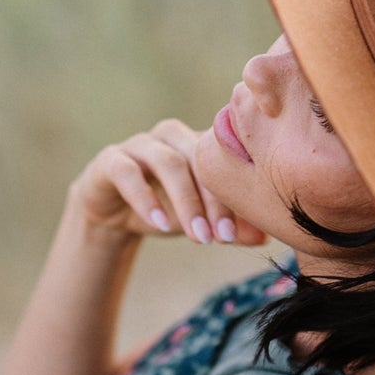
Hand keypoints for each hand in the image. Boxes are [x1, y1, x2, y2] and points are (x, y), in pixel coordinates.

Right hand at [68, 119, 268, 246]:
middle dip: (214, 201)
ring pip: (168, 162)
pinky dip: (144, 198)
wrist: (112, 215)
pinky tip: (159, 224)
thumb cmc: (163, 210)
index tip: (236, 235)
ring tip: (197, 236)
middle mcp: (172, 137)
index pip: (224, 161)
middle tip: (221, 238)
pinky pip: (127, 171)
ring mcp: (140, 144)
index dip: (234, 196)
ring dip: (185, 202)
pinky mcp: (110, 159)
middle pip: (200, 159)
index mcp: (198, 144)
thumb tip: (264, 237)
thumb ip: (228, 226)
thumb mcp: (198, 221)